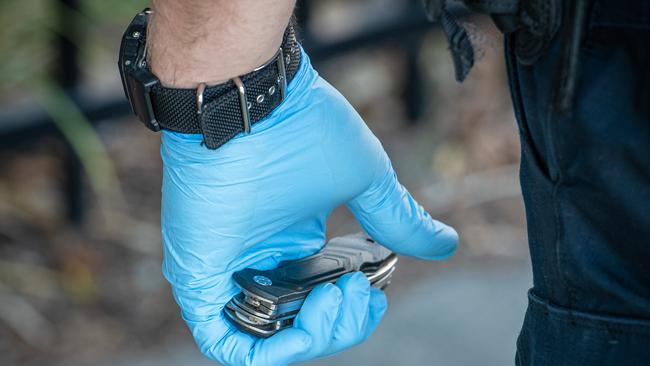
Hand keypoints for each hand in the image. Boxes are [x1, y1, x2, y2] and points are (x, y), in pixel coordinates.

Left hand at [160, 49, 457, 365]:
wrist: (254, 98)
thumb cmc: (304, 128)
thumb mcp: (365, 181)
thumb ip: (398, 219)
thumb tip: (445, 244)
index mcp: (294, 242)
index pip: (323, 302)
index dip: (355, 311)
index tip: (376, 288)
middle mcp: (261, 260)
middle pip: (301, 326)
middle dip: (342, 326)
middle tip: (360, 293)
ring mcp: (228, 269)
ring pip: (266, 340)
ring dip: (314, 336)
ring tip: (339, 299)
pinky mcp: (200, 275)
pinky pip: (222, 339)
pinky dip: (264, 353)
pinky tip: (305, 332)